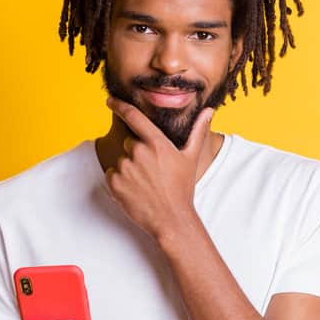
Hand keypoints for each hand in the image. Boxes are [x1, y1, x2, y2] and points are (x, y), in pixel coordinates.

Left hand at [104, 96, 210, 240]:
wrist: (171, 219)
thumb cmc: (182, 188)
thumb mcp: (191, 158)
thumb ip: (197, 131)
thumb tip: (209, 111)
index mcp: (156, 143)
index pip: (133, 116)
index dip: (119, 106)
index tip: (110, 100)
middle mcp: (138, 152)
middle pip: (129, 143)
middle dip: (137, 154)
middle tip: (152, 172)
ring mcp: (125, 168)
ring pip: (120, 160)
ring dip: (129, 169)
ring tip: (145, 184)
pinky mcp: (114, 183)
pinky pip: (111, 175)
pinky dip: (119, 181)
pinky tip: (135, 190)